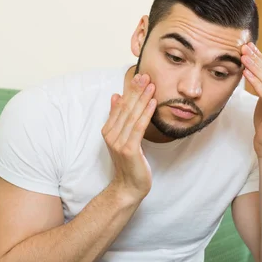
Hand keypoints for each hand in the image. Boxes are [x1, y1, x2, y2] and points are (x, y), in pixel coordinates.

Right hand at [101, 73, 156, 203]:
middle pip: (125, 108)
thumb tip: (116, 96)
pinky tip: (153, 103)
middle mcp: (111, 134)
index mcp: (108, 130)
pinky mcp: (129, 149)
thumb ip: (119, 118)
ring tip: (152, 85)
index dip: (130, 90)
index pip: (120, 106)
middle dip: (136, 90)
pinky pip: (138, 127)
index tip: (140, 76)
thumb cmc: (130, 162)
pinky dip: (146, 113)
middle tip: (146, 75)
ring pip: (132, 115)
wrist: (128, 186)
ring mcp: (118, 142)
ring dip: (142, 98)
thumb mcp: (123, 138)